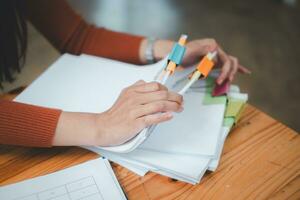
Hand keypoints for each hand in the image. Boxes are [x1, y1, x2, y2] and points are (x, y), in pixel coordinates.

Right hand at [53, 81, 182, 146]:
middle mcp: (134, 99)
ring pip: (159, 105)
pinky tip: (170, 116)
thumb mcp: (124, 95)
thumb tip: (149, 83)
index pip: (155, 86)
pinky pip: (152, 118)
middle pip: (160, 94)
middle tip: (181, 101)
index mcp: (133, 91)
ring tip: (179, 109)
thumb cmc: (115, 114)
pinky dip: (163, 117)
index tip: (174, 94)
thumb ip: (136, 88)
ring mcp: (135, 111)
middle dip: (175, 97)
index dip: (168, 89)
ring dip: (173, 106)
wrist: (103, 127)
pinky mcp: (135, 123)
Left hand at [152, 38, 250, 83]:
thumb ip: (200, 49)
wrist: (173, 55)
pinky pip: (227, 64)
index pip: (225, 59)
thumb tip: (213, 49)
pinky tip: (245, 72)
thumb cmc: (179, 53)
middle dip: (228, 73)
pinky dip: (237, 67)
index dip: (224, 71)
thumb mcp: (188, 51)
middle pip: (230, 61)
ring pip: (230, 63)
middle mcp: (215, 49)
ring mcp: (215, 56)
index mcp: (212, 45)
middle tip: (223, 83)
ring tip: (228, 81)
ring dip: (231, 73)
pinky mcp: (212, 62)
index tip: (219, 80)